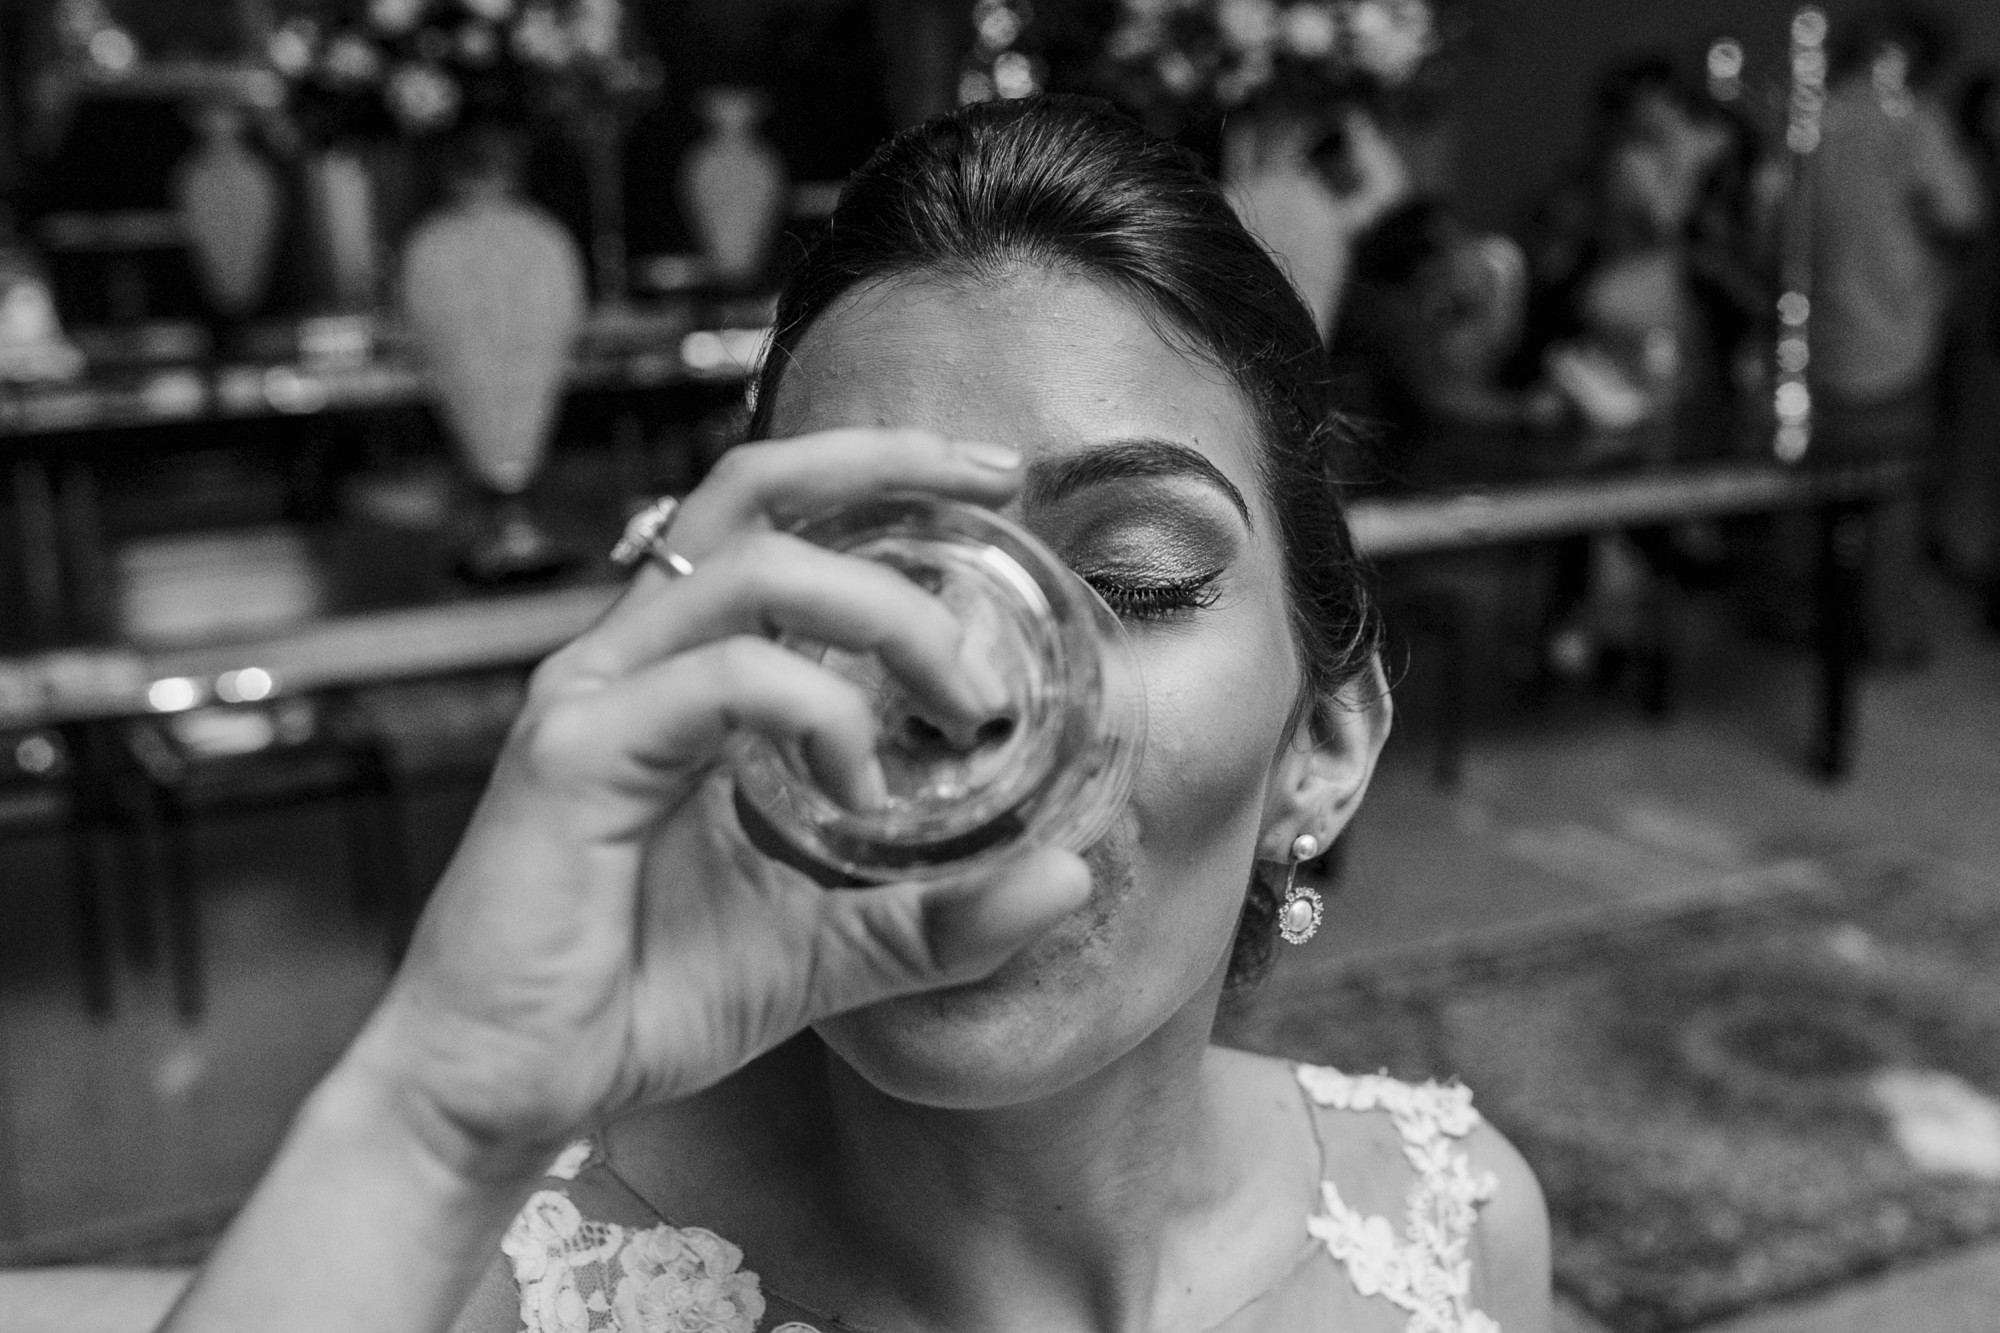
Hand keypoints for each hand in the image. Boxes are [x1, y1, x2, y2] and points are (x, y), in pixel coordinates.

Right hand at [347, 430, 1093, 1174]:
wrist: (506, 1088)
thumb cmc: (647, 997)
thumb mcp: (833, 947)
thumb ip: (942, 912)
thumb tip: (1070, 877)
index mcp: (681, 673)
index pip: (775, 518)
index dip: (879, 473)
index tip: (994, 482)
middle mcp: (633, 657)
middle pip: (754, 486)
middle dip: (887, 464)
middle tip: (999, 488)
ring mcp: (598, 694)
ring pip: (755, 568)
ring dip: (886, 613)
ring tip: (962, 702)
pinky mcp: (576, 753)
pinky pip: (725, 679)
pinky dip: (818, 713)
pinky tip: (860, 788)